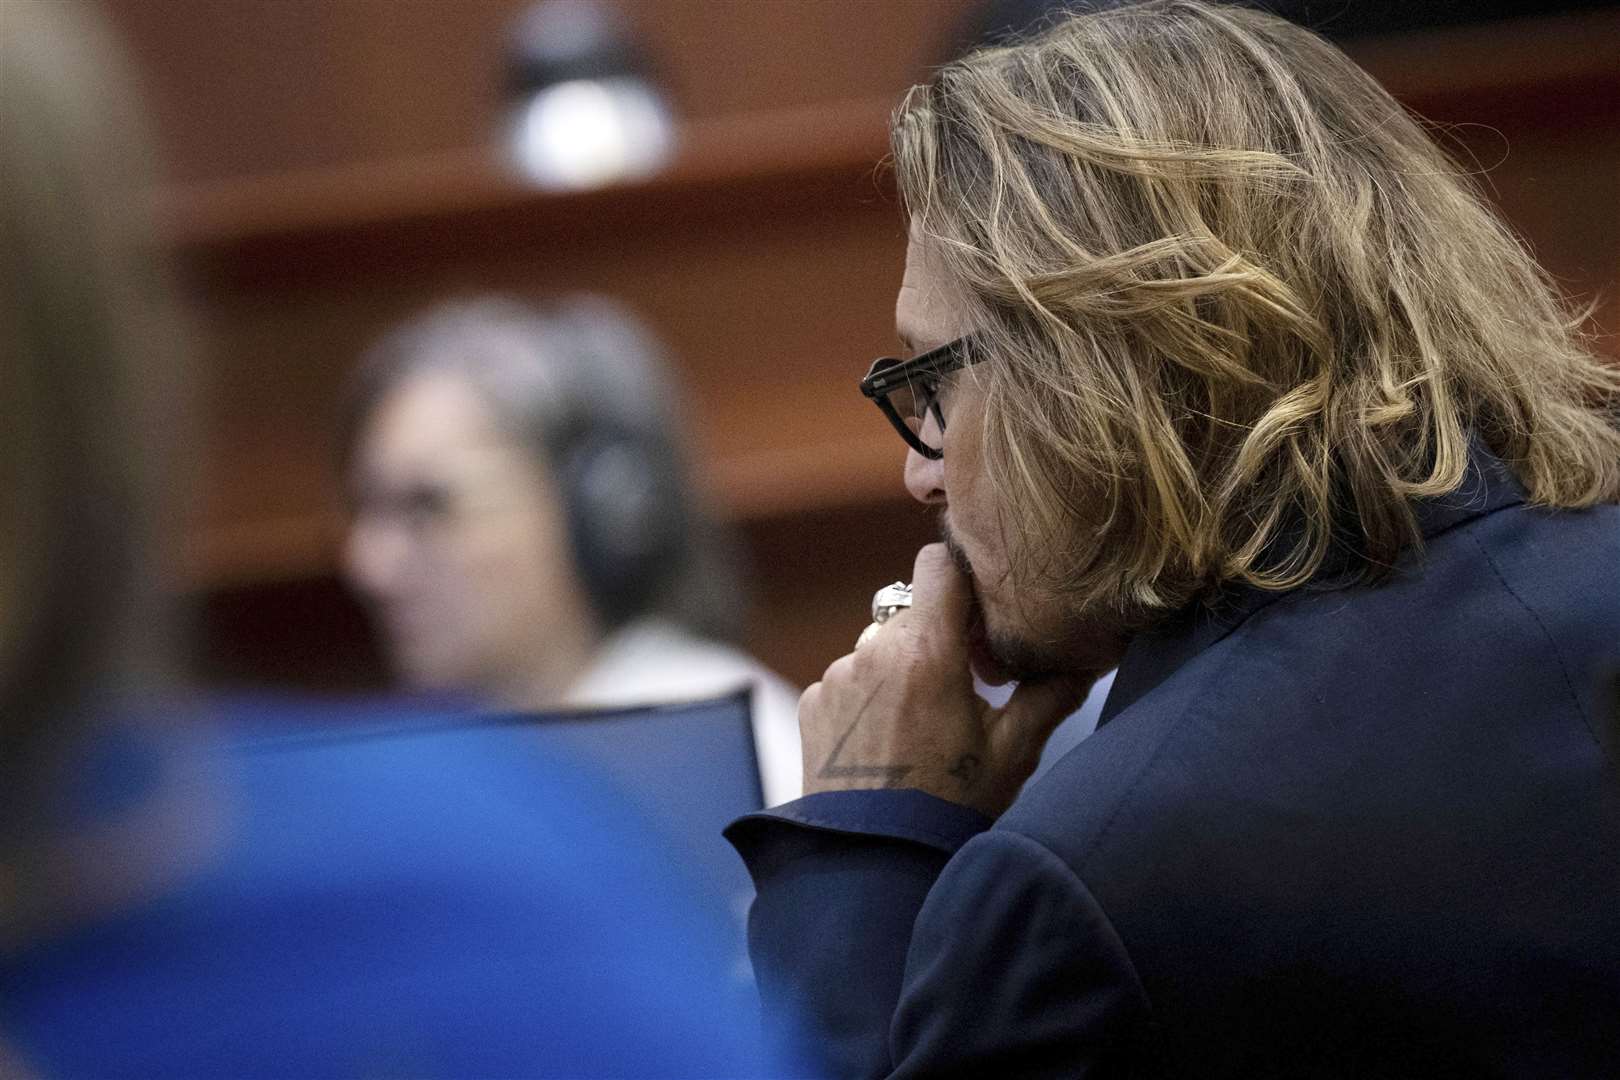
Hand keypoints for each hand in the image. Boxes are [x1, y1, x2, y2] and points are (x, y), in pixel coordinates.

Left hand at [798, 543, 1095, 816]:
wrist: (877, 863)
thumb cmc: (951, 806)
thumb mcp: (1014, 751)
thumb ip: (1050, 694)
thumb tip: (1084, 661)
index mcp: (926, 650)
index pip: (937, 563)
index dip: (961, 577)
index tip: (978, 613)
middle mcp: (873, 651)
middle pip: (913, 610)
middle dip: (939, 636)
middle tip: (963, 685)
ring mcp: (837, 677)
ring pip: (879, 646)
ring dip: (901, 668)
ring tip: (922, 726)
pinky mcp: (812, 702)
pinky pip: (848, 679)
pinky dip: (868, 698)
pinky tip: (887, 743)